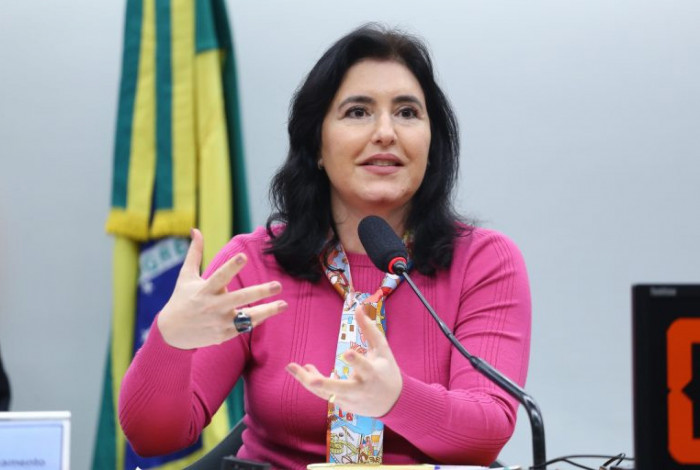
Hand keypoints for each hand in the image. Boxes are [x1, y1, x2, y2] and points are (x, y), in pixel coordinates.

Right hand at [157, 228, 286, 349]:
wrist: (171, 332)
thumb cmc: (181, 299)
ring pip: (246, 317)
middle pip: (240, 298)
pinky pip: (243, 327)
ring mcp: (219, 322)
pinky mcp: (223, 335)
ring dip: (267, 311)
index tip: (243, 256)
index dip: (231, 266)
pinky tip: (270, 313)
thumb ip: (194, 253)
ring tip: (284, 304)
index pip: (220, 276)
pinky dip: (256, 321)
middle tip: (278, 285)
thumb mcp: (185, 276)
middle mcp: (213, 306)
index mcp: (204, 289)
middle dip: (260, 292)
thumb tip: (195, 229)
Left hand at [286, 306, 402, 416]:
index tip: (346, 353)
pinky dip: (313, 383)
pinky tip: (305, 371)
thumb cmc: (387, 371)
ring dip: (307, 381)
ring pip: (326, 393)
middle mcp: (360, 389)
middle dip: (324, 384)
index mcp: (373, 374)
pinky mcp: (344, 406)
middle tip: (311, 379)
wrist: (393, 402)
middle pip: (340, 389)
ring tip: (291, 366)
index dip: (356, 361)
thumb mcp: (383, 350)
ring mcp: (351, 400)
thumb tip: (359, 307)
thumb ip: (370, 329)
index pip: (364, 368)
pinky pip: (325, 394)